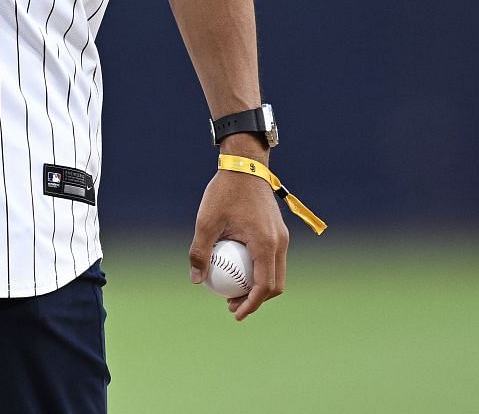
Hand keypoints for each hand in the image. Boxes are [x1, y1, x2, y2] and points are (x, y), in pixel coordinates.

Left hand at [187, 161, 288, 320]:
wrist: (245, 164)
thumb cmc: (225, 192)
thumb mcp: (206, 222)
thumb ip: (200, 252)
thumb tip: (196, 280)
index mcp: (266, 244)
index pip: (264, 286)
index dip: (251, 304)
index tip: (235, 314)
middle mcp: (280, 243)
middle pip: (276, 284)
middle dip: (256, 300)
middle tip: (232, 305)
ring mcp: (282, 236)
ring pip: (276, 272)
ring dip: (259, 286)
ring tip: (234, 290)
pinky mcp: (278, 231)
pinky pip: (273, 259)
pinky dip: (260, 270)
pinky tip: (238, 267)